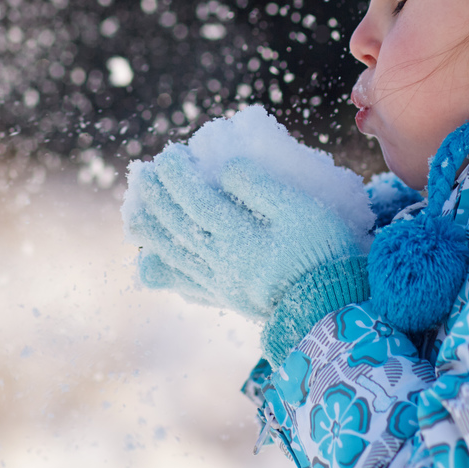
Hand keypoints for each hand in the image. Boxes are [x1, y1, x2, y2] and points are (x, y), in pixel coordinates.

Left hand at [123, 144, 371, 359]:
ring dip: (153, 232)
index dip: (179, 178)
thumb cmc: (322, 253)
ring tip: (135, 214)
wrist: (333, 312)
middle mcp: (222, 262)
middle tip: (144, 173)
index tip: (169, 155)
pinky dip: (168, 274)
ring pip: (176, 255)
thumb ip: (262, 188)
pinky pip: (189, 285)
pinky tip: (152, 266)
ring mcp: (222, 284)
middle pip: (180, 227)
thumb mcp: (301, 210)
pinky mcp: (228, 300)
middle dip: (159, 199)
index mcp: (239, 237)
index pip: (197, 202)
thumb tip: (225, 170)